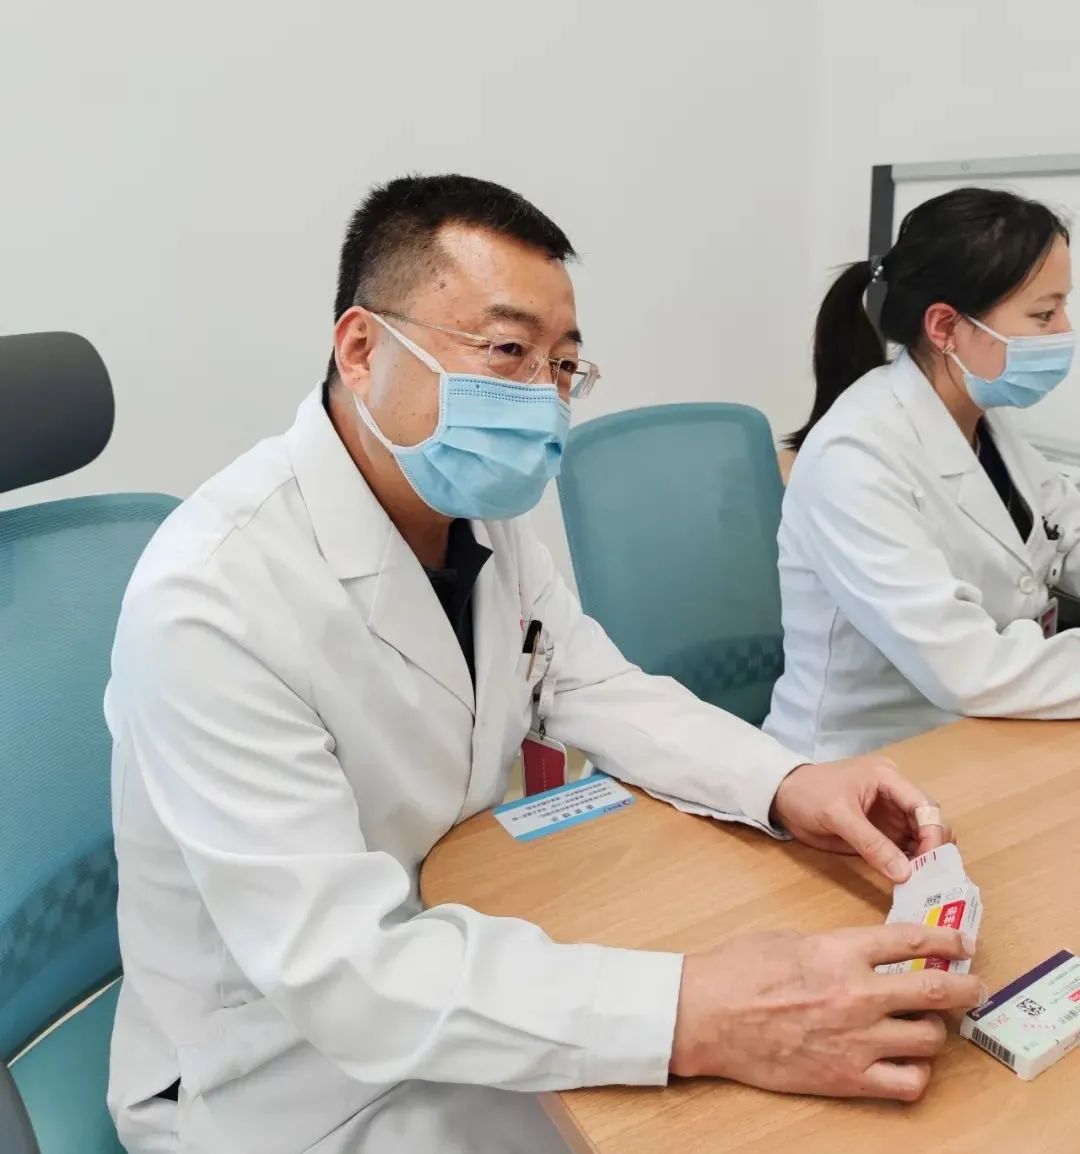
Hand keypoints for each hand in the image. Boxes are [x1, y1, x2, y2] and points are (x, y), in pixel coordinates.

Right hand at [670, 924, 982, 1100]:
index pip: (912, 943)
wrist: (704, 1015)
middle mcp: (857, 994)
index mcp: (840, 951)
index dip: (947, 943)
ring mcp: (856, 1040)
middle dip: (965, 988)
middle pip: (936, 992)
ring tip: (926, 1026)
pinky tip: (906, 1063)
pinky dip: (916, 1073)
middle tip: (973, 986)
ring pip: (929, 1039)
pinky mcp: (847, 1078)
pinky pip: (908, 1083)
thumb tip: (862, 954)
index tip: (962, 945)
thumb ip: (833, 947)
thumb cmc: (736, 972)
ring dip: (935, 1031)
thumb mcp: (789, 940)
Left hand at [770, 757, 951, 882]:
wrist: (783, 798)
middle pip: (928, 821)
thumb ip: (871, 844)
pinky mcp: (882, 832)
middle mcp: (895, 795)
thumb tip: (905, 874)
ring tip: (927, 883)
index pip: (924, 805)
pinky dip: (910, 863)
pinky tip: (913, 880)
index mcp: (888, 778)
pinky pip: (904, 848)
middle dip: (934, 848)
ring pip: (920, 837)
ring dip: (925, 859)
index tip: (931, 861)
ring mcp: (890, 814)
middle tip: (933, 877)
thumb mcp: (838, 816)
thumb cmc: (809, 795)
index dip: (933, 832)